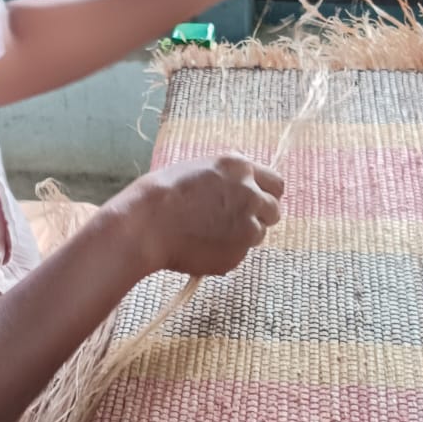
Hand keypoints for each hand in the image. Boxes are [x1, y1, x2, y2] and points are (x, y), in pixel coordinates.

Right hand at [118, 153, 284, 277]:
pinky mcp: (238, 253)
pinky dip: (226, 252)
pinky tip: (200, 246)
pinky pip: (239, 254)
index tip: (257, 202)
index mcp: (240, 168)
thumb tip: (242, 189)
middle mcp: (251, 195)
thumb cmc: (163, 194)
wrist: (146, 225)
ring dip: (242, 235)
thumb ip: (228, 179)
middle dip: (260, 216)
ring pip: (259, 234)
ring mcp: (247, 226)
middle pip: (274, 210)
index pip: (276, 183)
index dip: (266, 194)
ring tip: (209, 233)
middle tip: (236, 222)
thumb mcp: (200, 170)